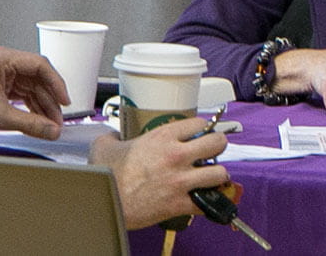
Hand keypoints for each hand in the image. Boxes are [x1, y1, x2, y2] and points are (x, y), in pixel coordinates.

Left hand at [0, 45, 69, 139]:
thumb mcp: (0, 115)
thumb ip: (30, 124)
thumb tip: (51, 130)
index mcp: (3, 59)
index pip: (40, 66)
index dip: (57, 84)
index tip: (66, 101)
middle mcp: (2, 63)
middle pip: (36, 78)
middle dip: (49, 101)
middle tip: (57, 121)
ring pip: (29, 88)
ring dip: (40, 106)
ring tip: (49, 125)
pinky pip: (19, 94)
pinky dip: (29, 107)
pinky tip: (37, 119)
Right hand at [89, 117, 229, 229]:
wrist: (105, 203)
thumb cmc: (107, 175)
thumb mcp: (106, 144)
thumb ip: (114, 135)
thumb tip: (114, 135)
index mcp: (162, 137)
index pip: (200, 123)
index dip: (202, 128)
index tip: (200, 133)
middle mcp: (176, 155)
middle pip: (217, 143)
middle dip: (217, 147)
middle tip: (210, 152)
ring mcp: (181, 180)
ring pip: (219, 173)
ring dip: (216, 175)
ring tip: (209, 176)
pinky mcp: (180, 203)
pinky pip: (207, 202)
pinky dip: (208, 202)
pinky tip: (202, 199)